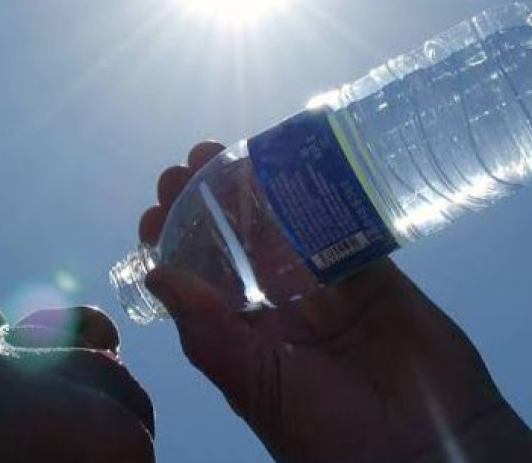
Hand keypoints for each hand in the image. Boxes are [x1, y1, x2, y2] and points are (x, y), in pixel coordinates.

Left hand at [140, 141, 531, 462]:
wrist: (431, 453)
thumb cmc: (331, 434)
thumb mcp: (256, 387)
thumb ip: (207, 333)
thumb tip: (156, 275)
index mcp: (243, 336)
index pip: (197, 280)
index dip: (174, 243)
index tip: (154, 211)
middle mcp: (277, 305)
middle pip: (234, 242)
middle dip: (206, 202)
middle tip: (185, 166)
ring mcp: (323, 286)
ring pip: (281, 225)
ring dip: (252, 189)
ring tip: (224, 153)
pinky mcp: (370, 271)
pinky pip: (339, 224)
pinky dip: (317, 194)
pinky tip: (292, 164)